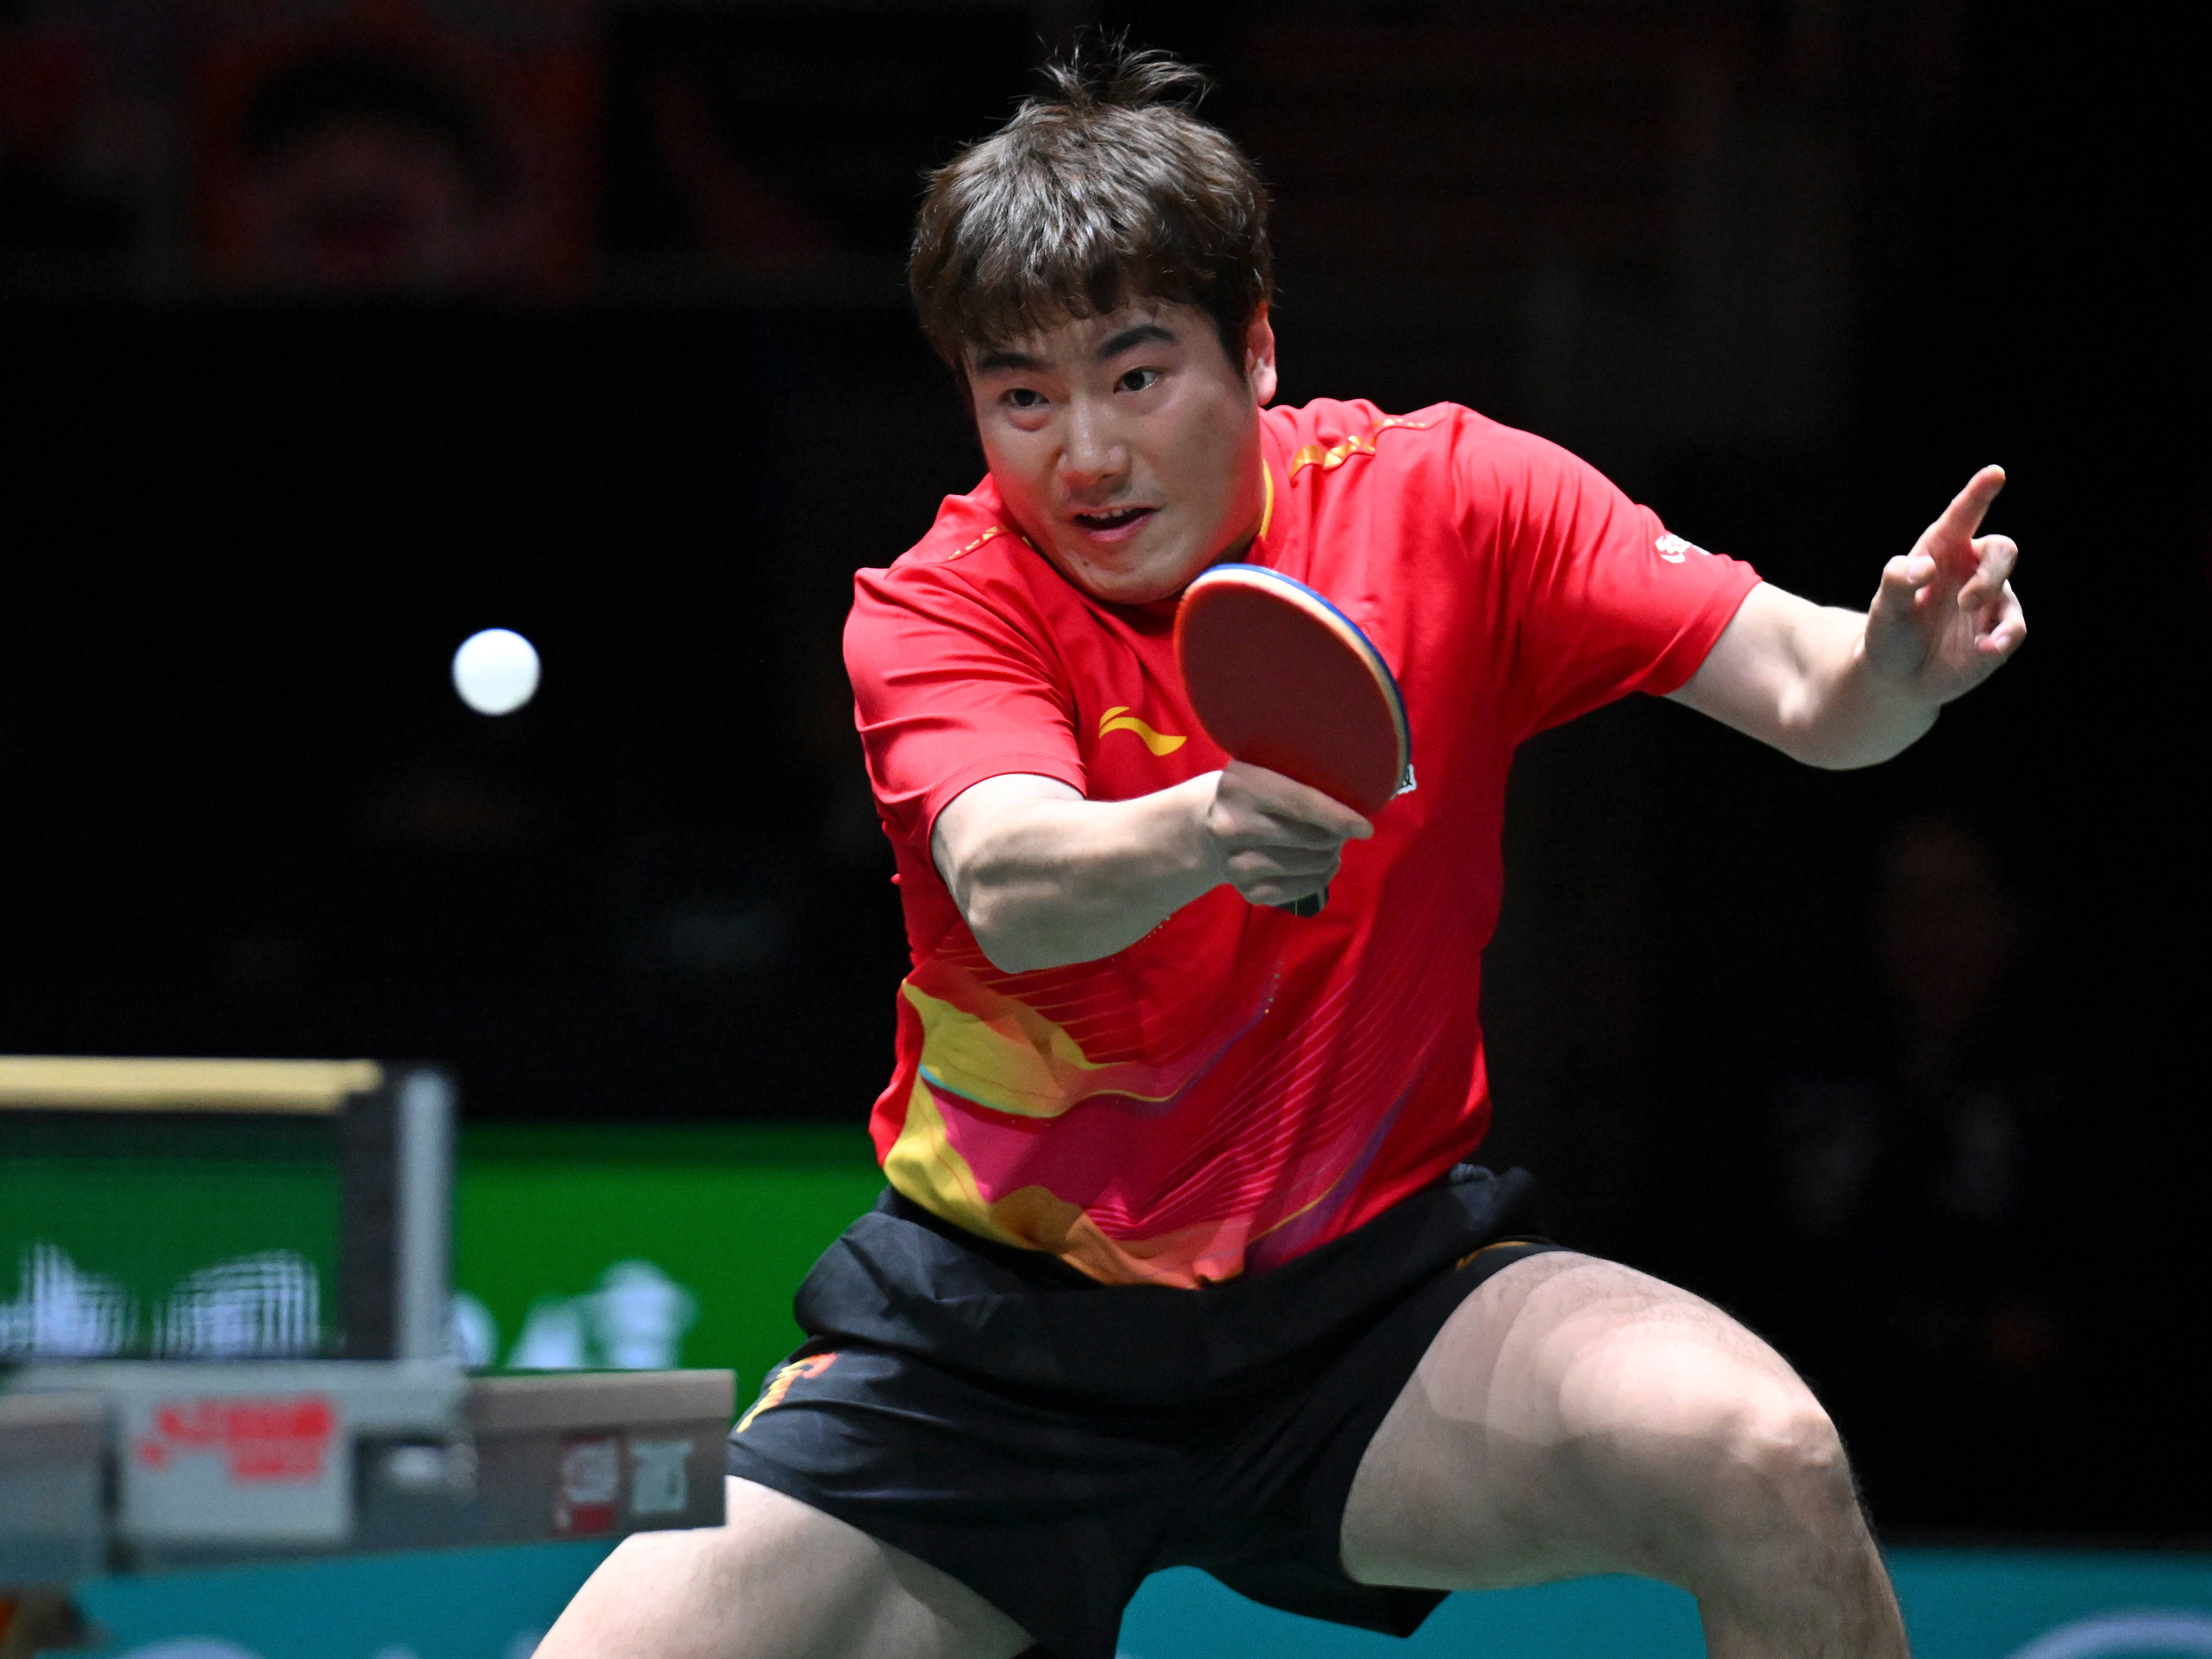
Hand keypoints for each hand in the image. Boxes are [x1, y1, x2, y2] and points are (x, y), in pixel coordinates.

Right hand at [1203, 761, 1372, 906]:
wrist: (1204, 826)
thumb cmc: (1252, 792)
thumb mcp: (1264, 769)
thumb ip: (1300, 777)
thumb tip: (1358, 796)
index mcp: (1240, 785)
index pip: (1301, 803)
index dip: (1338, 816)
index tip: (1365, 827)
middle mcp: (1231, 825)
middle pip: (1309, 838)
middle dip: (1337, 836)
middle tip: (1343, 829)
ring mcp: (1236, 862)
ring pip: (1309, 865)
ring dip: (1330, 856)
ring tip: (1330, 844)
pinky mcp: (1246, 890)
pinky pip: (1301, 889)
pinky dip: (1320, 877)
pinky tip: (1322, 864)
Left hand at [1864, 465, 2026, 703]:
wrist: (1896, 678)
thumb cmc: (1888, 633)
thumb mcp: (1884, 609)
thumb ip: (1897, 583)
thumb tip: (1922, 568)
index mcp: (1941, 552)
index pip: (1963, 517)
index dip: (1979, 494)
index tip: (1995, 473)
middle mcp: (1970, 570)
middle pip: (2001, 550)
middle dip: (1992, 572)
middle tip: (1966, 600)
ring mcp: (1988, 600)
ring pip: (2008, 591)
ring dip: (1995, 610)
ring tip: (1977, 636)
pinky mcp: (1997, 631)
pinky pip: (2013, 628)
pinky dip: (2002, 638)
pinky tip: (1984, 650)